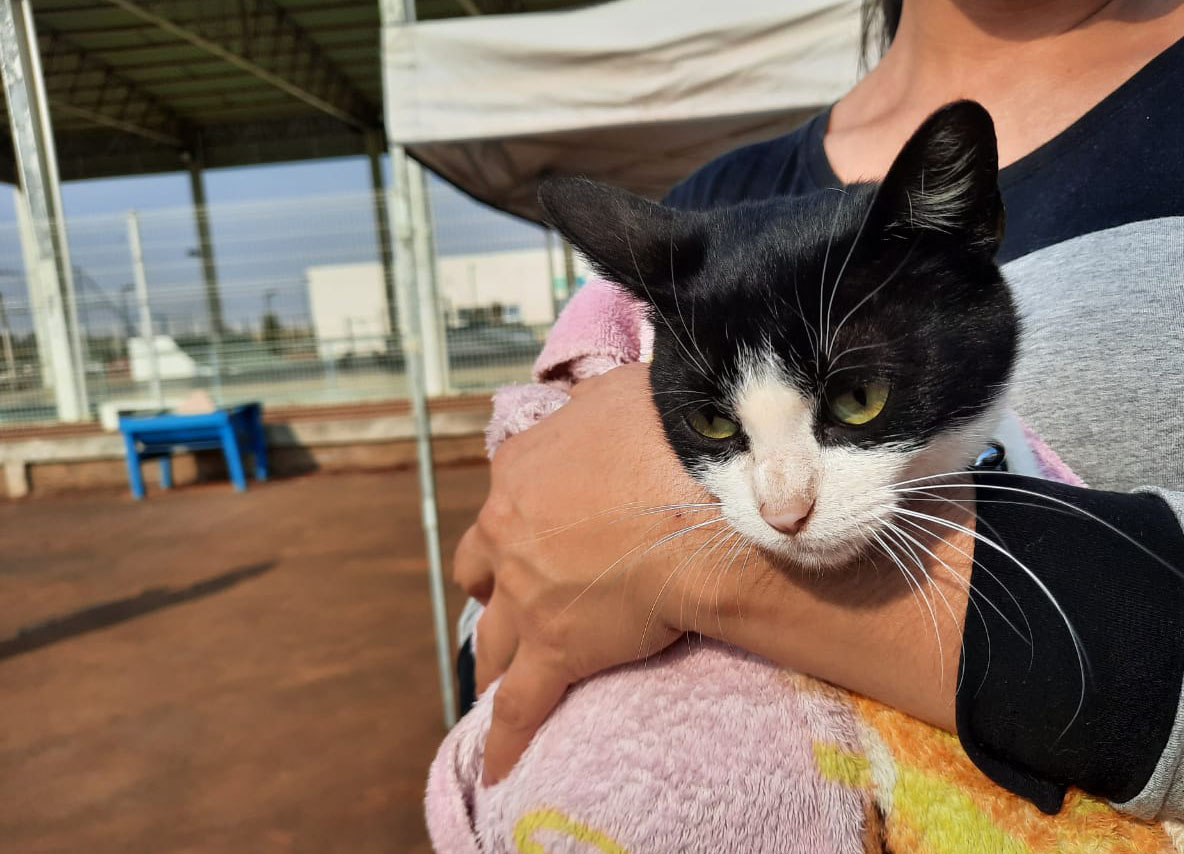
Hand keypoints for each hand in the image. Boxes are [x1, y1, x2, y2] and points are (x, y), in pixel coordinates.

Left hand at [454, 364, 723, 783]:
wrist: (697, 498)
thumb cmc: (669, 435)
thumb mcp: (619, 394)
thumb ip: (592, 404)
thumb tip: (598, 404)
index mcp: (521, 472)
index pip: (507, 499)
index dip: (522, 517)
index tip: (540, 529)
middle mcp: (508, 532)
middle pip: (480, 566)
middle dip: (491, 582)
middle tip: (511, 595)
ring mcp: (525, 594)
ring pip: (491, 633)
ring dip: (493, 651)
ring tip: (495, 672)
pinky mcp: (553, 649)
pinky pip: (520, 704)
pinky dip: (507, 736)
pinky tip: (498, 765)